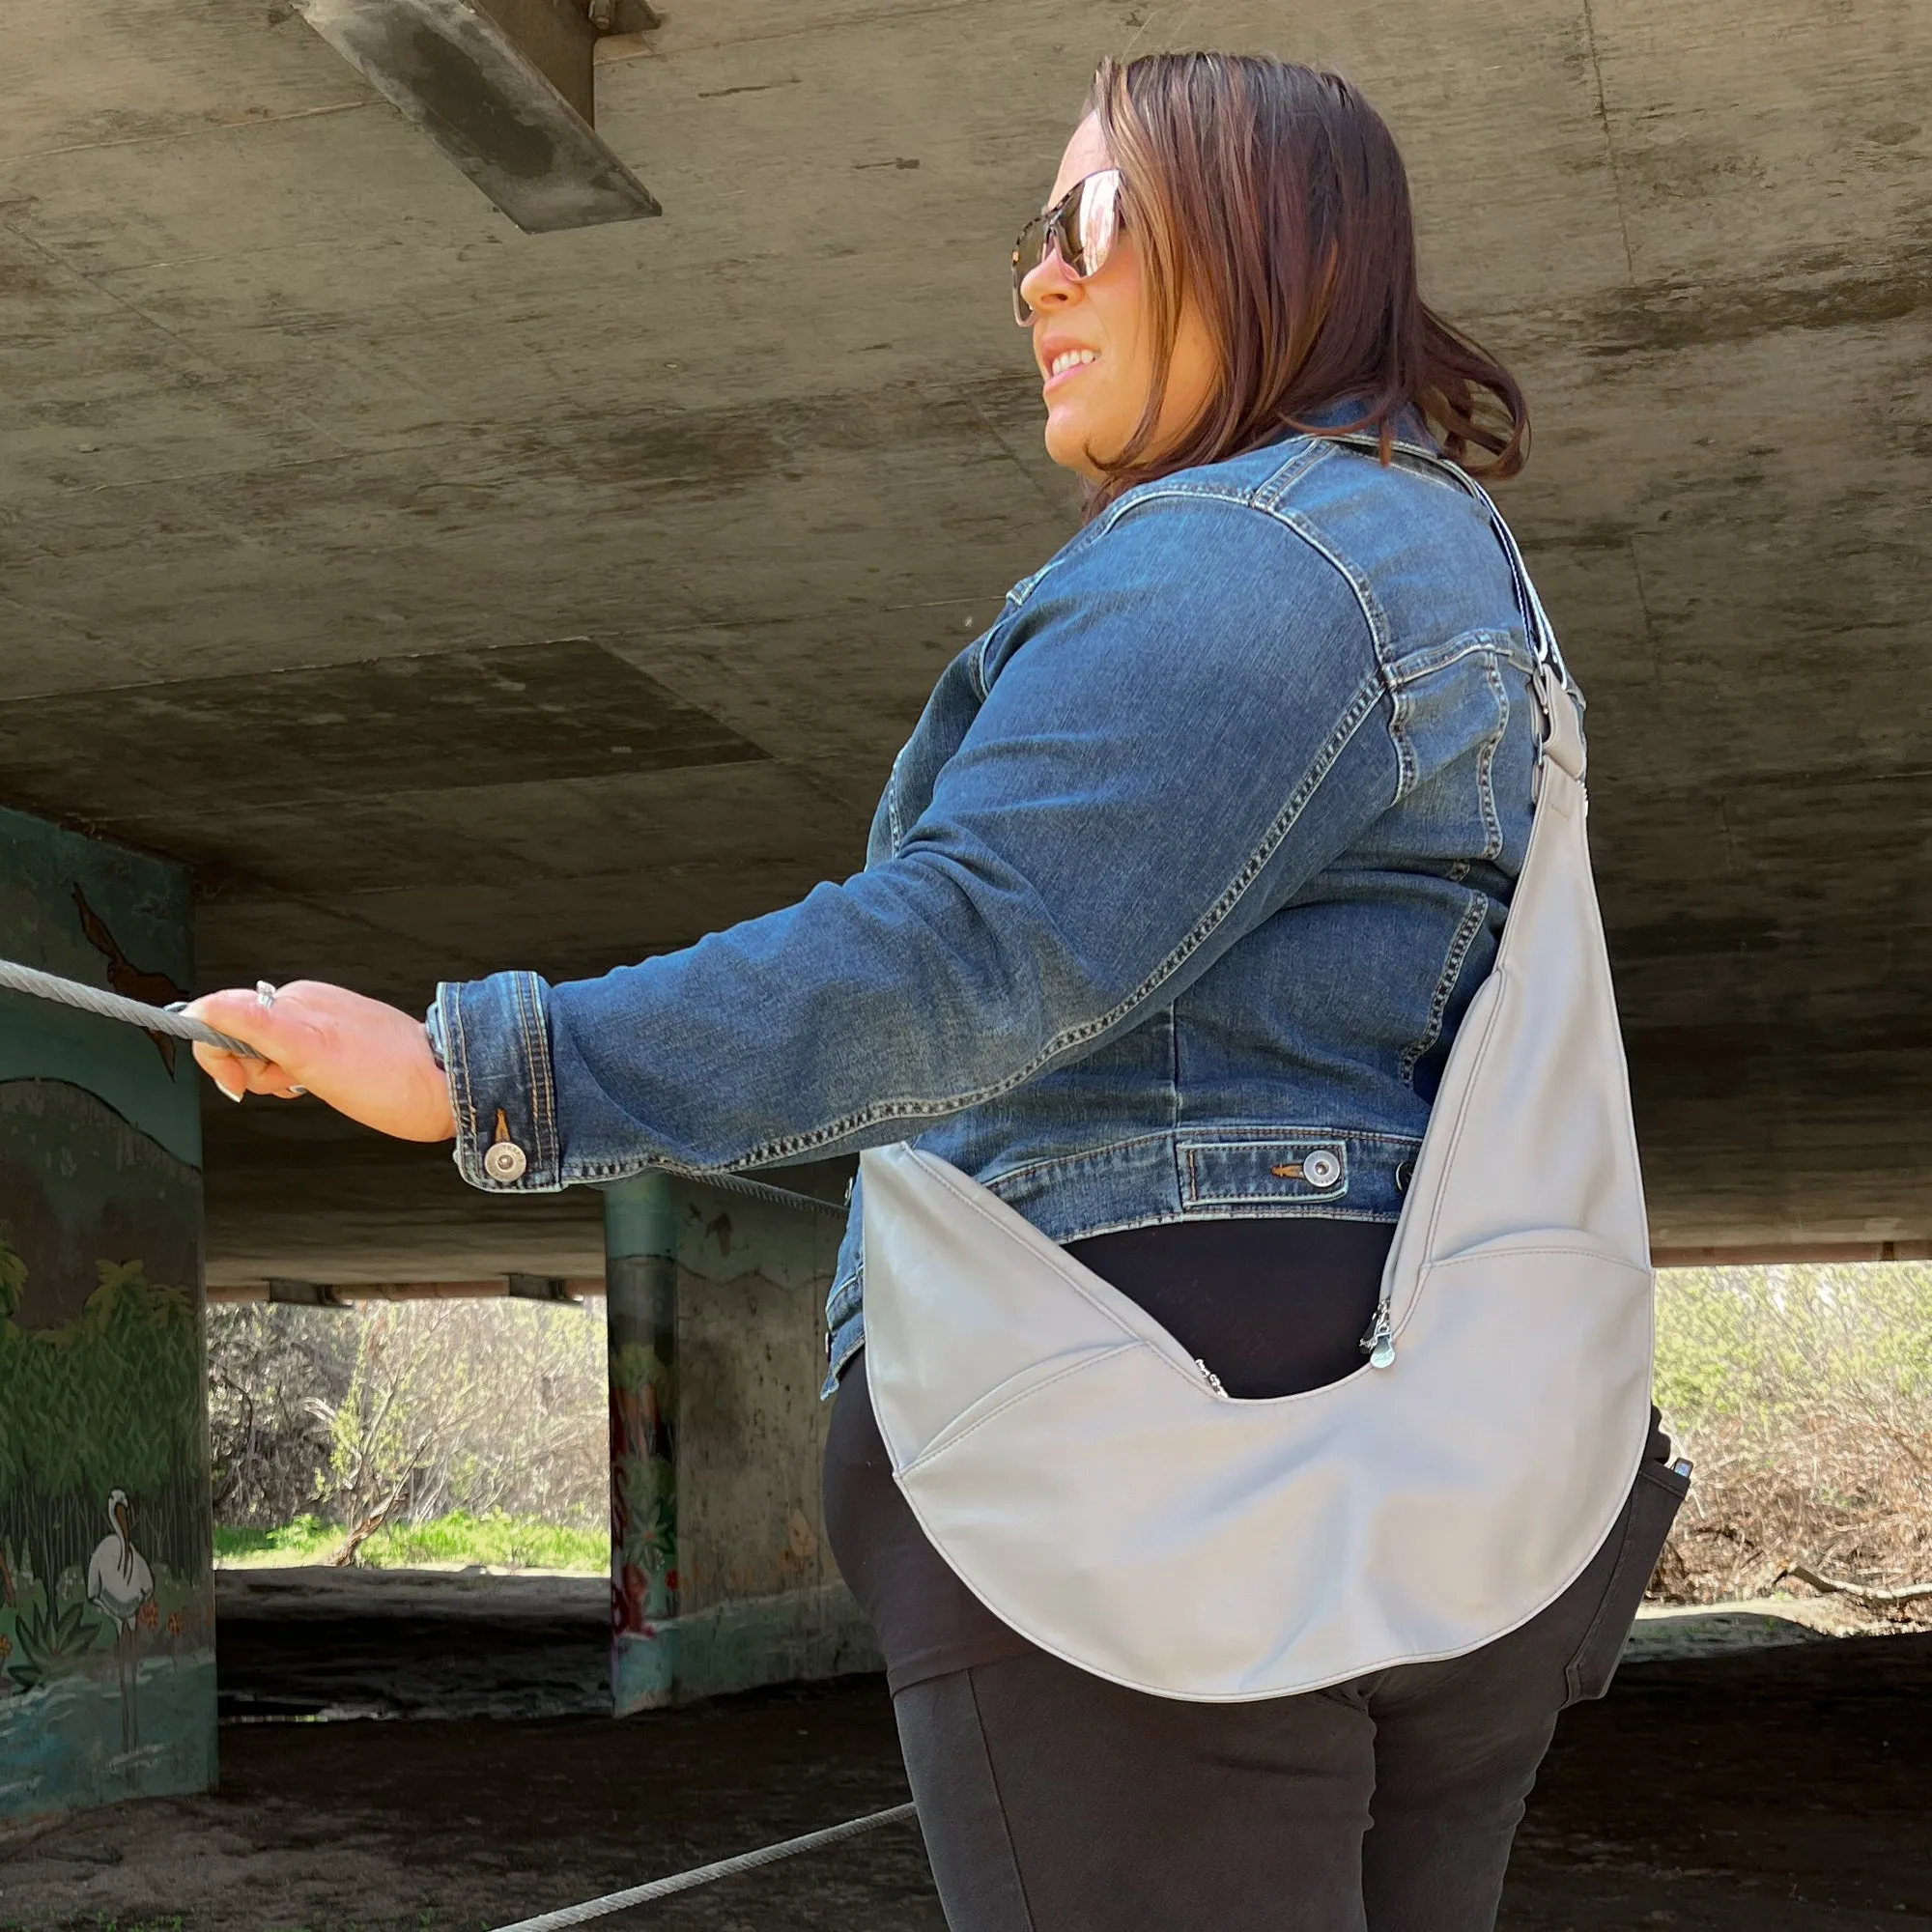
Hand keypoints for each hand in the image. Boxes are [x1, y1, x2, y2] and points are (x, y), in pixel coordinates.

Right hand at [186, 981, 457, 1142]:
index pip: (219, 1015)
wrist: (451, 1086)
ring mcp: (322, 1022)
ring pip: (265, 1051)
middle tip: (291, 1084)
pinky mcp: (338, 1040)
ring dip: (274, 1076)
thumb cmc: (392, 1079)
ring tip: (312, 1085)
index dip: (218, 1056)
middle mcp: (304, 1005)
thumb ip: (256, 1026)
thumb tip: (205, 1007)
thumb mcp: (313, 1055)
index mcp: (292, 1003)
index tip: (239, 1084)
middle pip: (238, 1037)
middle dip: (251, 1070)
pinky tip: (320, 1085)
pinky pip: (293, 1057)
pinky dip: (294, 1077)